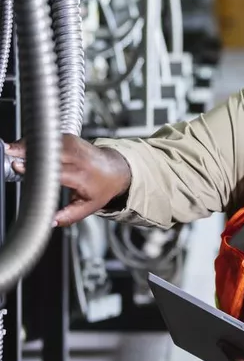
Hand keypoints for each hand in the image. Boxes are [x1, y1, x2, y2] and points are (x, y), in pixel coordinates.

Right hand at [5, 134, 131, 226]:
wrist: (116, 170)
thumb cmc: (101, 188)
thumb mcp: (89, 206)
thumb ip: (68, 216)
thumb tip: (49, 222)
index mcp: (82, 175)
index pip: (57, 169)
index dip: (37, 167)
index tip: (18, 166)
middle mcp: (79, 157)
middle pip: (50, 151)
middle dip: (28, 151)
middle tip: (8, 153)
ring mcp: (74, 145)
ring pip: (47, 141)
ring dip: (28, 144)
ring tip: (10, 150)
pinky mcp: (69, 138)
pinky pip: (49, 137)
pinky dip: (35, 141)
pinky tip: (21, 147)